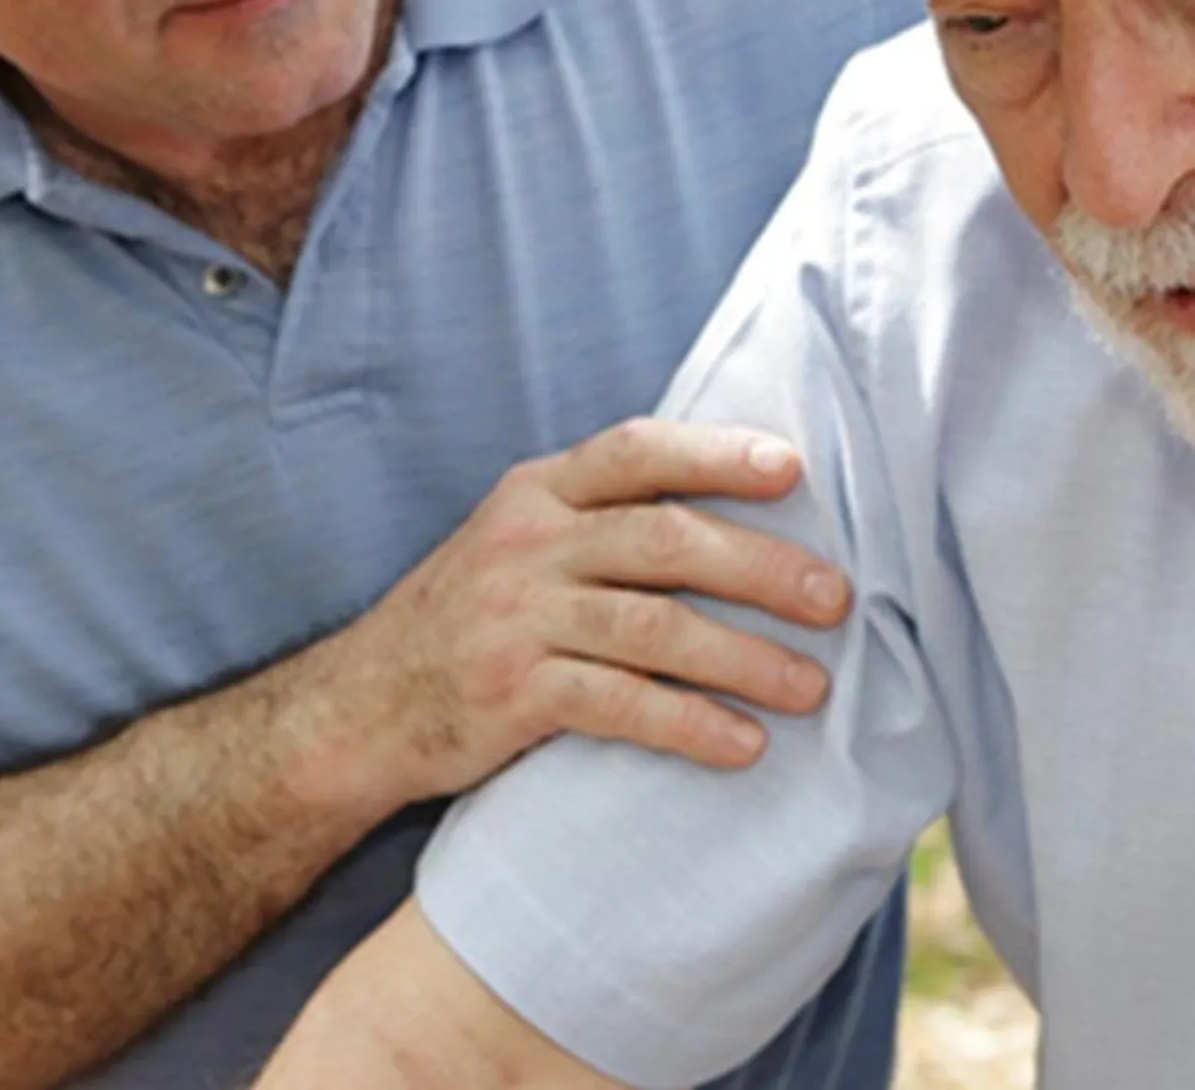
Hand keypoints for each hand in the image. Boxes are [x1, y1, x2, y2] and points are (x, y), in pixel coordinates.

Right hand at [301, 419, 852, 809]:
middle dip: (761, 567)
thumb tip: (742, 513)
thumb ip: (606, 519)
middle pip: (665, 539)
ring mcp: (517, 617)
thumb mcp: (522, 541)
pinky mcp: (511, 694)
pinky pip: (620, 703)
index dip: (716, 453)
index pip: (637, 450)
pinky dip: (690, 723)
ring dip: (745, 658)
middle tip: (836, 600)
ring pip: (654, 626)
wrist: (358, 707)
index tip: (793, 468)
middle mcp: (529, 543)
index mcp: (539, 491)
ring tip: (811, 687)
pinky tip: (742, 744)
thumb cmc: (471, 618)